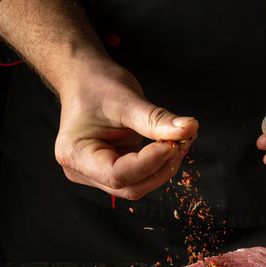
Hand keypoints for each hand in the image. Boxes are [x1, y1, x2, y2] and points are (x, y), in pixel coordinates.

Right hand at [0, 0, 196, 199]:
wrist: (84, 79)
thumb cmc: (96, 85)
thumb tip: (189, 129)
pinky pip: (139, 177)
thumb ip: (156, 119)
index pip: (117, 174)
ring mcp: (96, 174)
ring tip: (178, 142)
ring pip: (137, 186)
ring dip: (162, 168)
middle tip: (182, 143)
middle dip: (159, 168)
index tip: (174, 144)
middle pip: (129, 187)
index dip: (149, 163)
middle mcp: (81, 171)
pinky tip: (170, 145)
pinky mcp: (111, 171)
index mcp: (75, 153)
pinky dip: (158, 164)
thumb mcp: (126, 99)